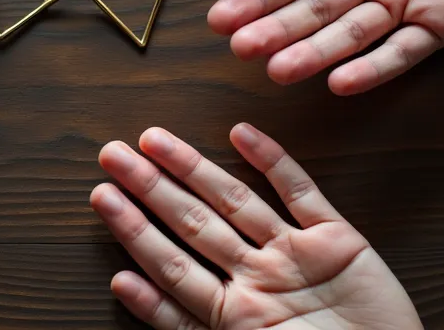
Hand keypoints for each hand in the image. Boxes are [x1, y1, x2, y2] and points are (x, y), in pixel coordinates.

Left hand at [91, 124, 420, 329]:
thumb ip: (186, 327)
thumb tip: (120, 286)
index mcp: (232, 318)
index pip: (171, 267)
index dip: (135, 232)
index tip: (102, 200)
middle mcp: (258, 280)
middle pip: (193, 225)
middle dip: (150, 189)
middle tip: (110, 154)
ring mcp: (297, 258)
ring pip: (236, 202)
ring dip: (194, 169)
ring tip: (154, 139)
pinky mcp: (341, 243)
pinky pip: (302, 195)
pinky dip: (274, 162)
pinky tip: (241, 133)